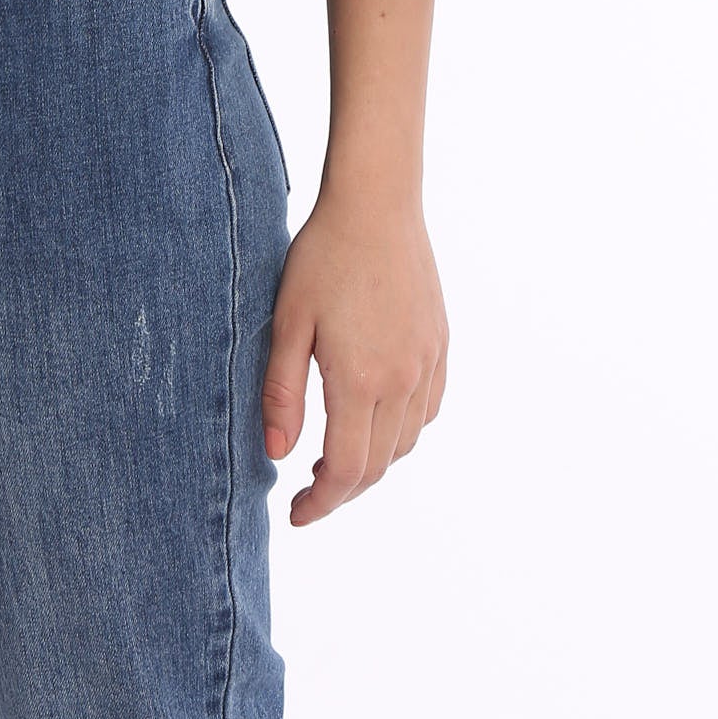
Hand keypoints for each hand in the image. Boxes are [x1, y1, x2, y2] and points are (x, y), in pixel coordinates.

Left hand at [260, 183, 447, 524]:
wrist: (377, 204)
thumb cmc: (322, 256)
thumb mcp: (287, 322)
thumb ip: (281, 392)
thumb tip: (276, 454)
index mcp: (360, 379)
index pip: (345, 470)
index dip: (321, 502)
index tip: (295, 514)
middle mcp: (402, 381)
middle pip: (377, 466)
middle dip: (342, 490)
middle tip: (307, 491)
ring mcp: (427, 364)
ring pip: (405, 443)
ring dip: (371, 462)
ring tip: (334, 454)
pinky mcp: (440, 346)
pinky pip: (427, 411)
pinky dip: (401, 432)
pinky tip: (374, 419)